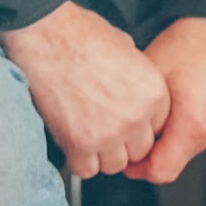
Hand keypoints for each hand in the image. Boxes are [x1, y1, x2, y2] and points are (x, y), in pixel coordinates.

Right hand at [0, 1, 169, 178]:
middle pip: (138, 151)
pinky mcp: (79, 144)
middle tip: (104, 126)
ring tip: (88, 131)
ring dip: (102, 153)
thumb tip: (135, 89)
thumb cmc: (82, 35)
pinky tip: (73, 139)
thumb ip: (138, 77)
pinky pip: (86, 170)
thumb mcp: (127, 48)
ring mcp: (109, 134)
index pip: (157, 128)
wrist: (48, 36)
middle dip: (123, 141)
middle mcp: (136, 117)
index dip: (138, 124)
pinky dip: (79, 159)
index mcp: (154, 93)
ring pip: (114, 165)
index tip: (124, 119)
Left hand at [126, 18, 205, 184]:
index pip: (161, 172)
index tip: (128, 158)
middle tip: (142, 128)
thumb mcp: (150, 76)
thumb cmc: (187, 41)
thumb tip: (122, 134)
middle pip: (178, 160)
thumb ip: (138, 113)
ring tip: (167, 107)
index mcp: (194, 124)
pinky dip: (195, 124)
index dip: (139, 169)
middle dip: (157, 150)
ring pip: (193, 146)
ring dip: (177, 136)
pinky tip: (188, 99)